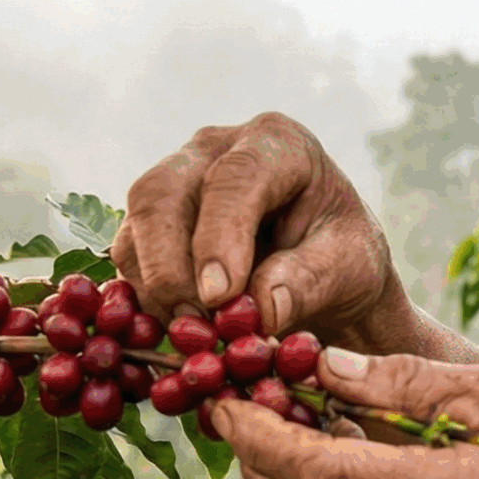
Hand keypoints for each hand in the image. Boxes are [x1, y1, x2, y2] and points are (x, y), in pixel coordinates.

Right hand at [112, 113, 402, 342]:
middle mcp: (216, 148)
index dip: (219, 237)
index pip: (233, 179)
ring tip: (198, 334)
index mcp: (278, 143)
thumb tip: (260, 310)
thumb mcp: (350, 269)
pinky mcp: (153, 218)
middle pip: (163, 194)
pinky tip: (182, 326)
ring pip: (137, 226)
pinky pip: (128, 254)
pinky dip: (146, 296)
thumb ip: (309, 283)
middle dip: (171, 267)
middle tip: (198, 326)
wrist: (327, 270)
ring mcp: (177, 178)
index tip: (220, 296)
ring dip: (156, 288)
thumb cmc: (344, 259)